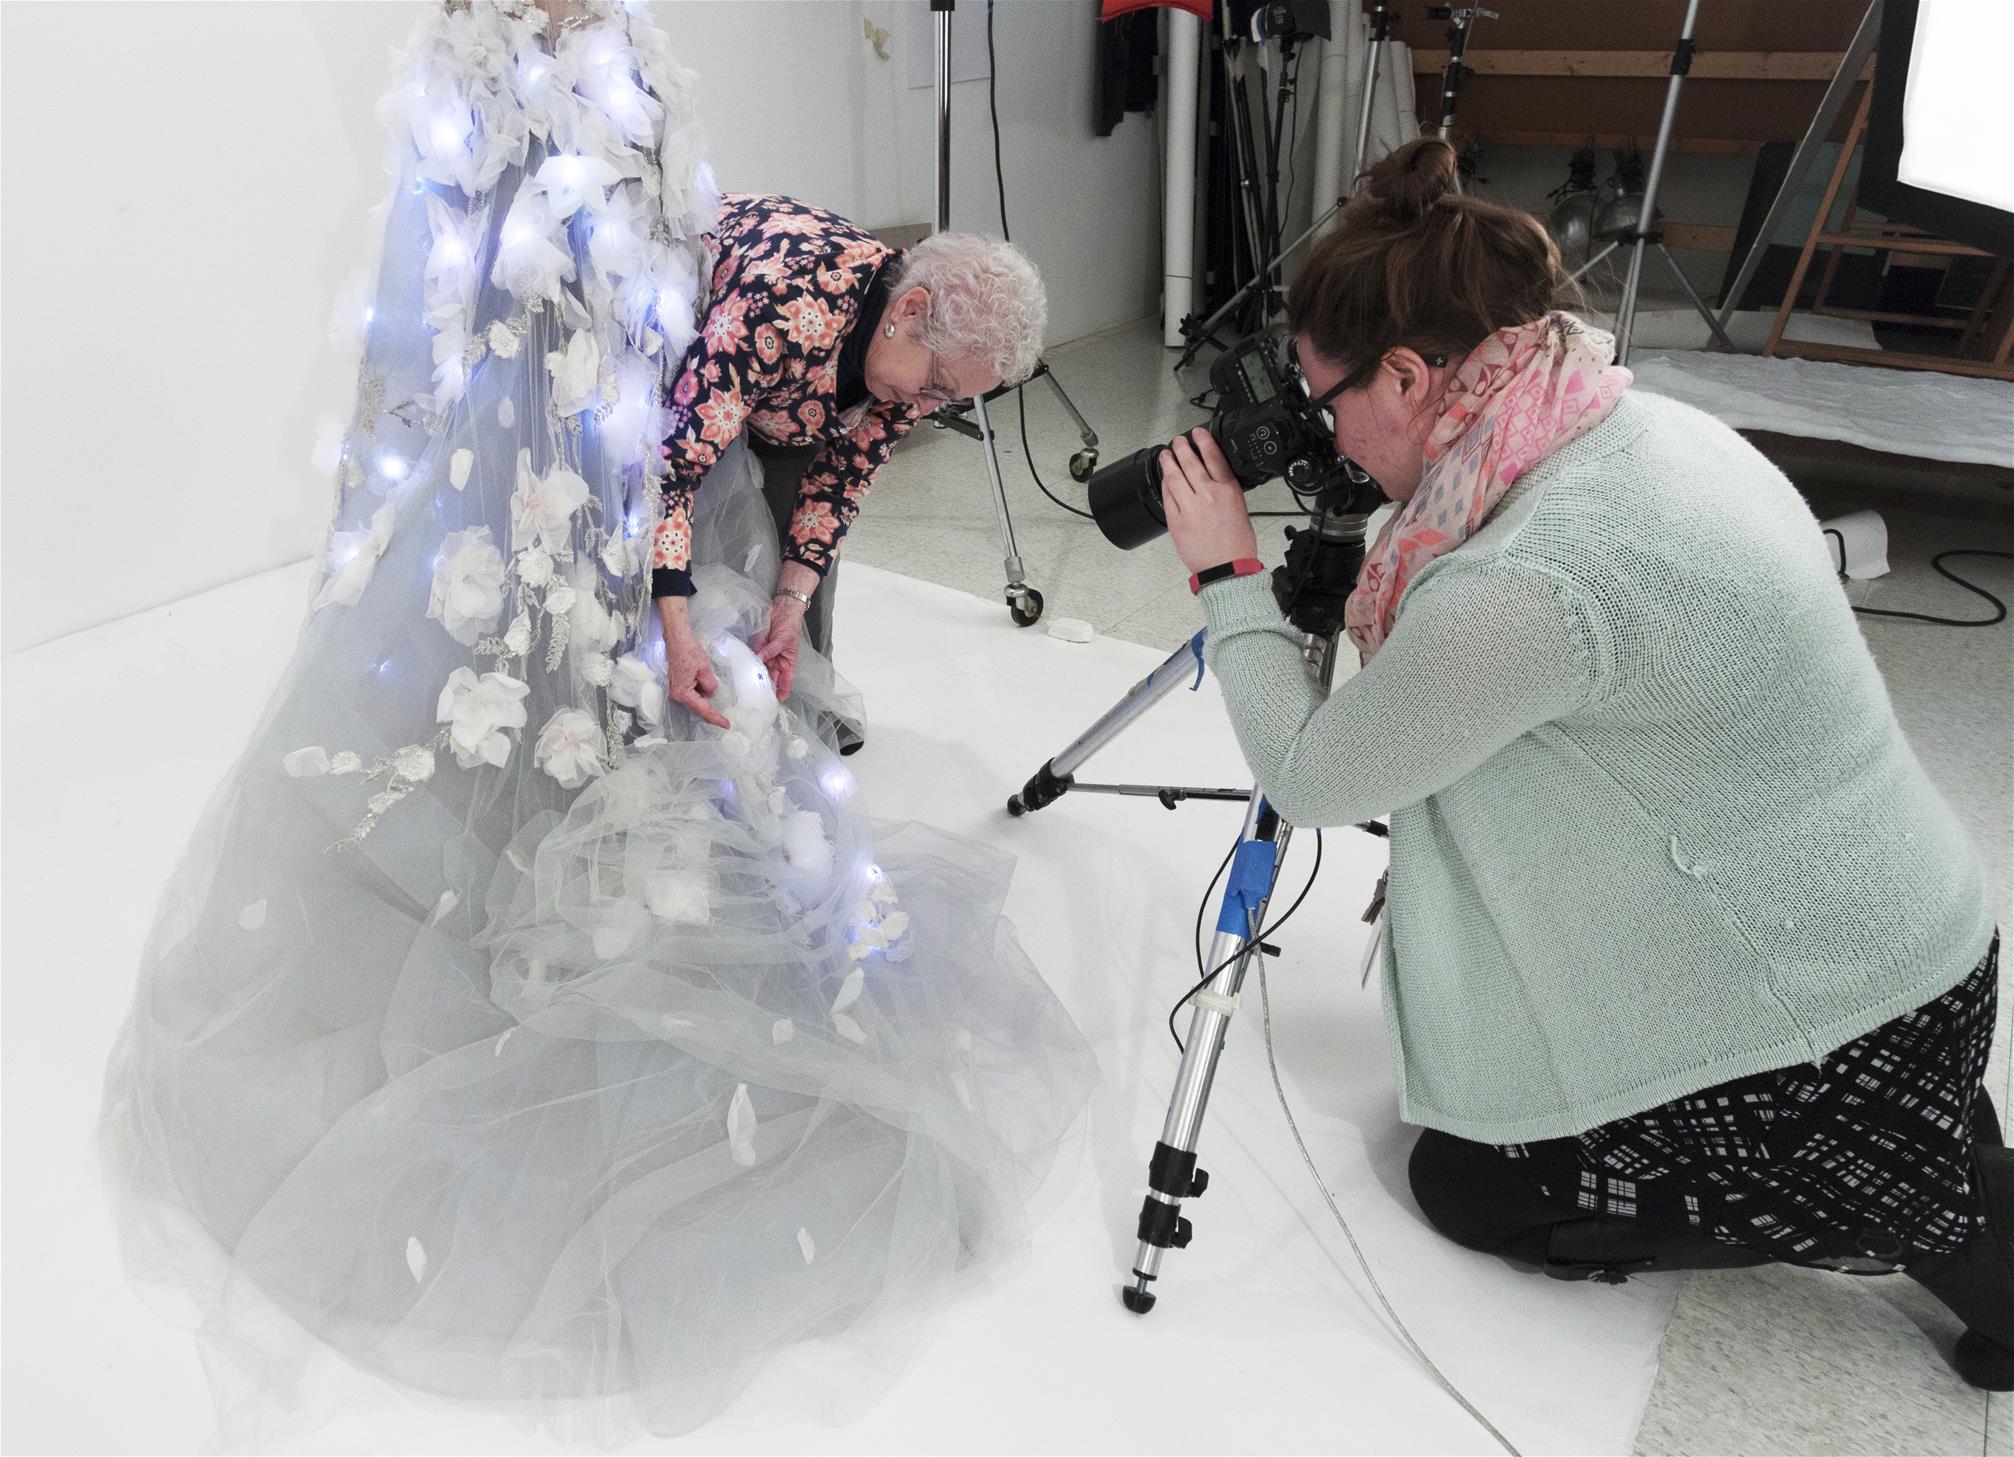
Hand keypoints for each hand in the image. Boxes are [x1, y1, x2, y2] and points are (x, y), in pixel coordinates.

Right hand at [655, 597, 730, 729]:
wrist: (677, 640)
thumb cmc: (689, 652)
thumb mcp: (704, 669)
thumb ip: (709, 685)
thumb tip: (710, 694)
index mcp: (683, 693)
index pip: (703, 709)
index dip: (715, 718)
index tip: (726, 725)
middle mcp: (677, 695)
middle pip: (697, 708)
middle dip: (711, 713)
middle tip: (725, 721)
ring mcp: (676, 691)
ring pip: (695, 702)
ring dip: (706, 703)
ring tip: (719, 710)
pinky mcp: (678, 685)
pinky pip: (692, 695)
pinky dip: (701, 696)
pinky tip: (709, 694)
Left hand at [755, 599, 804, 701]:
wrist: (783, 609)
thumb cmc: (790, 625)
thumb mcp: (783, 640)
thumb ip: (770, 651)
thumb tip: (759, 659)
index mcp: (788, 661)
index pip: (786, 680)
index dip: (782, 690)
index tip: (777, 700)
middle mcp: (777, 660)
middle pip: (771, 676)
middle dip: (765, 685)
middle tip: (756, 695)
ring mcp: (768, 654)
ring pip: (761, 668)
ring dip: (755, 674)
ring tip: (747, 684)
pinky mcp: (759, 646)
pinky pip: (754, 656)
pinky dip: (749, 661)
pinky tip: (742, 668)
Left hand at [1160, 428, 1257, 575]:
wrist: (1227, 569)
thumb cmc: (1237, 546)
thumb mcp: (1241, 510)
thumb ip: (1226, 493)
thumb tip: (1214, 480)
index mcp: (1228, 491)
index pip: (1214, 457)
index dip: (1204, 441)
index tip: (1198, 433)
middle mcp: (1209, 496)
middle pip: (1191, 463)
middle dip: (1182, 448)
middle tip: (1178, 441)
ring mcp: (1191, 507)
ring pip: (1175, 477)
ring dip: (1169, 462)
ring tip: (1166, 455)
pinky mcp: (1177, 521)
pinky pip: (1168, 497)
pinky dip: (1165, 485)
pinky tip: (1165, 479)